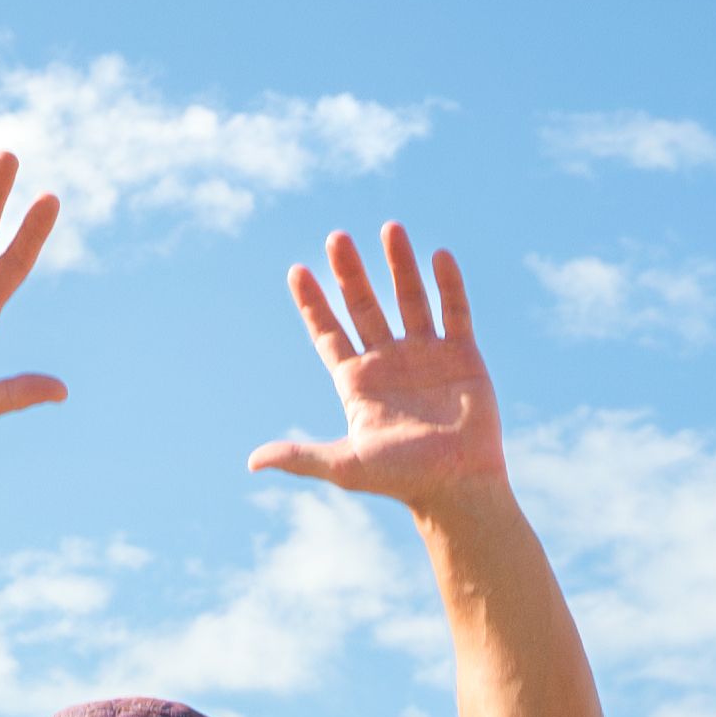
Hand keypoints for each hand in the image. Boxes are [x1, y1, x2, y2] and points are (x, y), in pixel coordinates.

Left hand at [246, 228, 502, 503]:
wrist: (459, 488)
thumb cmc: (402, 480)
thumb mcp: (344, 465)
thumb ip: (300, 456)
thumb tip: (251, 463)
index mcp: (357, 383)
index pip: (328, 333)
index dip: (312, 304)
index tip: (296, 271)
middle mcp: (389, 362)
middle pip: (364, 306)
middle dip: (350, 272)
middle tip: (336, 237)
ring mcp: (427, 356)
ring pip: (409, 299)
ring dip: (399, 265)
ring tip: (389, 228)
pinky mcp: (463, 356)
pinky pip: (454, 311)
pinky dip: (448, 284)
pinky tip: (438, 255)